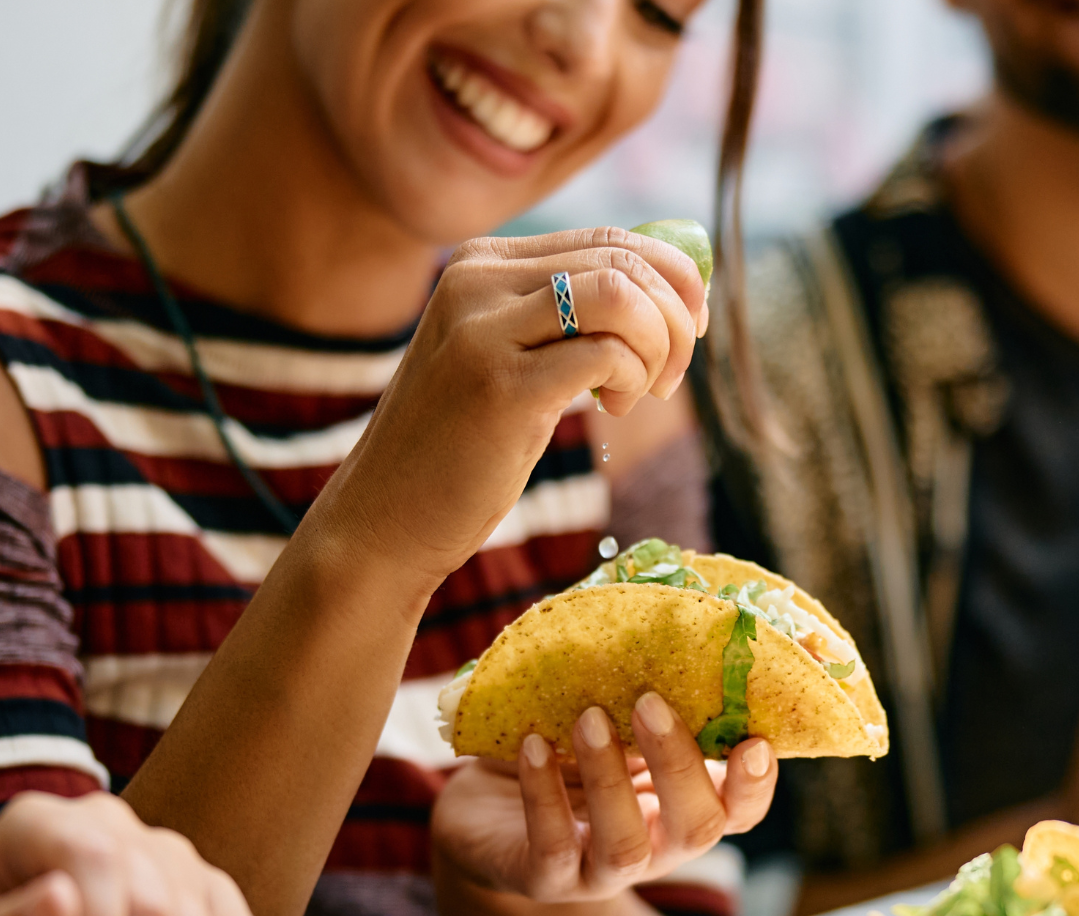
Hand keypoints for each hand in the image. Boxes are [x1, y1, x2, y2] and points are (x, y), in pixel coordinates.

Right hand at [321, 227, 707, 585]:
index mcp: (481, 263)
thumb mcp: (511, 356)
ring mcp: (483, 330)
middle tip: (672, 375)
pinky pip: (606, 353)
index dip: (671, 276)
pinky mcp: (501, 386)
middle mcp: (477, 281)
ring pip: (620, 294)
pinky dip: (633, 379)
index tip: (691, 326)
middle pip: (622, 260)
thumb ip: (569, 315)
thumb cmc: (464, 442)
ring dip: (658, 344)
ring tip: (641, 392)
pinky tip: (614, 409)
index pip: (607, 238)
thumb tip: (676, 286)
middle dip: (675, 315)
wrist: (387, 515)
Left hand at [432, 693, 776, 901]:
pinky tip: (531, 744)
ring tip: (587, 718)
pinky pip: (551, 847)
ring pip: (625, 846)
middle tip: (649, 702)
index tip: (756, 740)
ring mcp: (600, 872)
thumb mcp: (610, 722)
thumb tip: (662, 619)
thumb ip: (643, 694)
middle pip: (697, 829)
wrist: (488, 806)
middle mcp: (654, 847)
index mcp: (680, 807)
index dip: (756, 784)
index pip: (738, 811)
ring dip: (610, 779)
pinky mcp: (544, 879)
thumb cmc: (563, 752)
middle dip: (679, 765)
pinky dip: (543, 792)